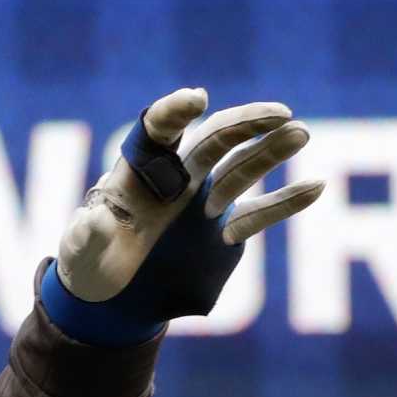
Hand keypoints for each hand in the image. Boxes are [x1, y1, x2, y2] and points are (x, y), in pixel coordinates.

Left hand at [39, 88, 324, 345]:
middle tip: (279, 113)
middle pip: (214, 139)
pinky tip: (316, 186)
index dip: (175, 112)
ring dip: (273, 150)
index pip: (158, 130)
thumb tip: (97, 220)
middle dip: (244, 123)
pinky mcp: (224, 232)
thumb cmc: (90, 264)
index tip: (196, 99)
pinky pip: (259, 213)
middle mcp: (177, 178)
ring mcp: (204, 202)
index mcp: (138, 170)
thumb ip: (89, 234)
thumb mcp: (80, 252)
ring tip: (301, 132)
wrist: (113, 297)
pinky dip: (286, 202)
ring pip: (242, 168)